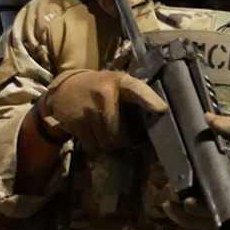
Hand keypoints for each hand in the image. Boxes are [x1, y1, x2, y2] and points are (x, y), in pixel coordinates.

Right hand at [38, 69, 165, 158]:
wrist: (67, 86)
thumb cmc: (103, 89)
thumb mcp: (121, 85)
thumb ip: (138, 98)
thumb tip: (158, 120)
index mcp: (122, 83)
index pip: (138, 90)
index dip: (150, 101)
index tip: (162, 110)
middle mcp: (104, 94)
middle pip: (119, 135)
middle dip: (123, 142)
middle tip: (122, 138)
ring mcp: (88, 108)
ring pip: (106, 144)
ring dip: (109, 145)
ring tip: (108, 135)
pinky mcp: (75, 120)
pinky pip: (92, 146)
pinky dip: (96, 146)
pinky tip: (95, 135)